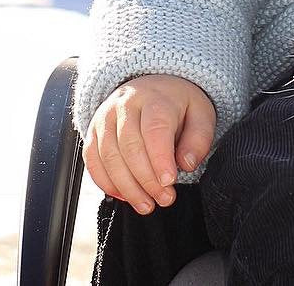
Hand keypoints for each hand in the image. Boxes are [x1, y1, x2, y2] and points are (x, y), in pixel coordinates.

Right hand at [84, 74, 215, 214]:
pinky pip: (93, 161)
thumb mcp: (201, 113)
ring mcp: (105, 117)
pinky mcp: (93, 132)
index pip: (155, 129)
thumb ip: (199, 138)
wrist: (152, 88)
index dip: (160, 158)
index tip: (169, 181)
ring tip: (147, 205)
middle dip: (147, 179)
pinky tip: (125, 196)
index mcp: (155, 97)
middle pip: (130, 146)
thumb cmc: (178, 105)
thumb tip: (187, 163)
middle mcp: (126, 103)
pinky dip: (106, 183)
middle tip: (164, 199)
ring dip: (127, 187)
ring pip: (109, 156)